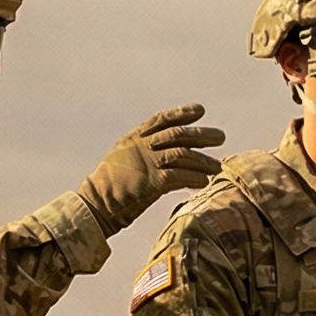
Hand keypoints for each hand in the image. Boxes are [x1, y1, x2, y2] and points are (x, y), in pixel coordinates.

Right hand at [77, 104, 227, 236]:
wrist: (95, 206)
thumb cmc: (109, 189)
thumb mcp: (124, 163)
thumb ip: (144, 156)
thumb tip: (168, 157)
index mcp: (132, 140)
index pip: (160, 120)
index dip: (181, 113)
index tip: (200, 110)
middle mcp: (140, 147)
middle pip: (177, 135)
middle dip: (200, 134)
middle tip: (220, 137)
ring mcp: (146, 163)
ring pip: (182, 155)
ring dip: (202, 161)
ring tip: (217, 167)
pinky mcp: (151, 181)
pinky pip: (179, 176)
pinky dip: (194, 178)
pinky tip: (204, 182)